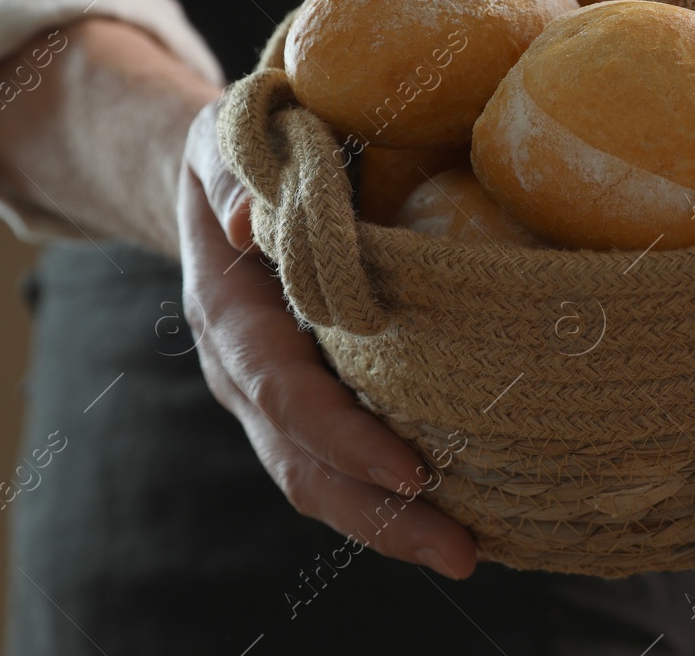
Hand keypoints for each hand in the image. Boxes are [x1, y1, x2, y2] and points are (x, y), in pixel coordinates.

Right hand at [178, 97, 477, 578]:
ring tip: (469, 554)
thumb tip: (256, 224)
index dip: (344, 437)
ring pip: (323, 483)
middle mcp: (246, 375)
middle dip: (381, 516)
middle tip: (463, 552)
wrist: (225, 181)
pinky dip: (391, 499)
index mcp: (230, 314)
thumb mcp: (227, 140)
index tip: (412, 471)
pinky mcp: (312, 400)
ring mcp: (275, 398)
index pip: (285, 393)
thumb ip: (233, 176)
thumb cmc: (246, 148)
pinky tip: (461, 516)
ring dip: (391, 527)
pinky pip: (344, 463)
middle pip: (306, 467)